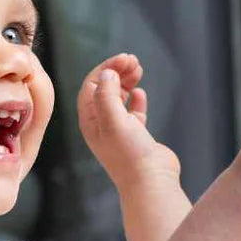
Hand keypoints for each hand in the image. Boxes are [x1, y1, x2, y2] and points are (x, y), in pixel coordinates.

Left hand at [77, 52, 179, 190]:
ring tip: (138, 69)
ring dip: (126, 81)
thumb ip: (107, 94)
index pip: (91, 85)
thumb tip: (108, 73)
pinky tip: (140, 93)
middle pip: (104, 89)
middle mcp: (101, 125)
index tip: (124, 58)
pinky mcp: (136, 136)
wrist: (151, 182)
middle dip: (116, 71)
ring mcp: (118, 131)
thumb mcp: (113, 120)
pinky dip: (135, 99)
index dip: (106, 68)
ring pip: (118, 98)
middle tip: (134, 60)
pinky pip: (132, 111)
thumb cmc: (129, 154)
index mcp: (90, 121)